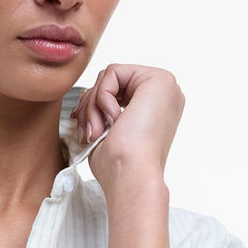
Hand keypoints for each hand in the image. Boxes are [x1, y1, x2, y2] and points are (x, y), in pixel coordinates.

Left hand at [71, 64, 184, 190]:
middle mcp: (164, 96)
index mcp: (156, 109)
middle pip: (111, 83)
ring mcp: (164, 86)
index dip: (92, 105)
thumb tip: (85, 97)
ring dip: (92, 106)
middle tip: (89, 133)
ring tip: (97, 132)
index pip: (116, 92)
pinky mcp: (159, 80)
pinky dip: (102, 97)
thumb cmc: (119, 165)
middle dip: (89, 106)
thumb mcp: (106, 131)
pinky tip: (113, 119)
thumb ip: (102, 109)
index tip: (82, 127)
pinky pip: (113, 72)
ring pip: (109, 78)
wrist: (130, 175)